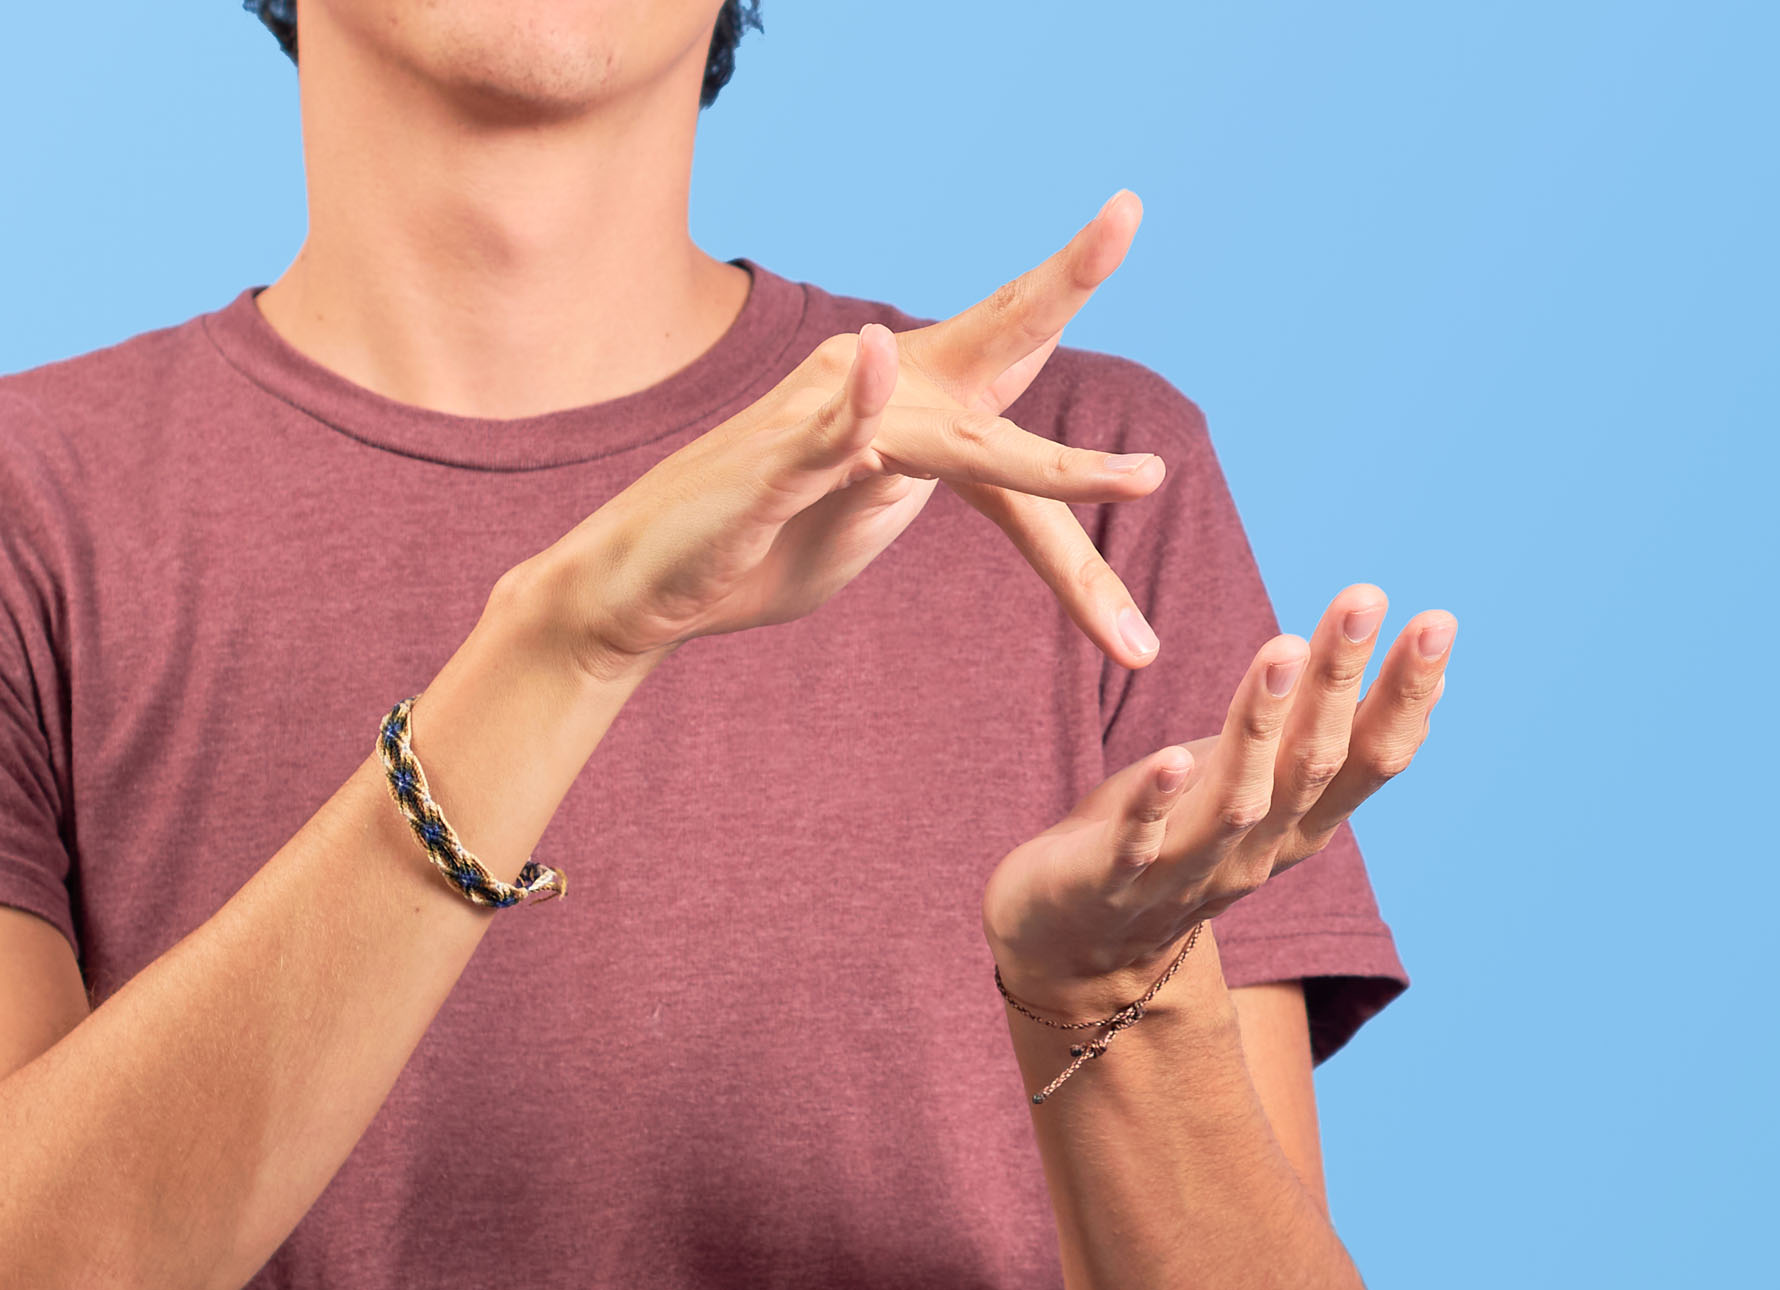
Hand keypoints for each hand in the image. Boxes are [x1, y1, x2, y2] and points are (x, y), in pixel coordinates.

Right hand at [533, 192, 1170, 678]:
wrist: (641, 587)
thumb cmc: (750, 550)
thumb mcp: (857, 524)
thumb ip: (910, 488)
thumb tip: (944, 470)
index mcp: (912, 414)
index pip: (1011, 380)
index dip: (1077, 335)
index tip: (1126, 238)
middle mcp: (878, 397)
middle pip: (989, 340)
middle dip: (1061, 280)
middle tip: (1124, 213)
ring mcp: (823, 427)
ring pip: (952, 435)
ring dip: (1051, 468)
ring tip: (1139, 480)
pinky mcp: (774, 468)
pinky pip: (827, 437)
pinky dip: (853, 408)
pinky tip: (874, 361)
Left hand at [982, 584, 1456, 1009]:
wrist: (1076, 951)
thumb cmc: (1174, 840)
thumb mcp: (1263, 785)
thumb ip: (1331, 745)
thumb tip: (1430, 685)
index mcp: (1298, 824)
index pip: (1368, 757)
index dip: (1404, 694)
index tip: (1436, 619)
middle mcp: (1257, 850)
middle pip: (1312, 763)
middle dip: (1340, 679)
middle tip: (1366, 596)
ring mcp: (1186, 870)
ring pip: (1238, 798)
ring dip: (1262, 725)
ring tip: (1283, 647)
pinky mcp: (1112, 881)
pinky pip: (1140, 842)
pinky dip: (1159, 800)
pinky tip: (1173, 757)